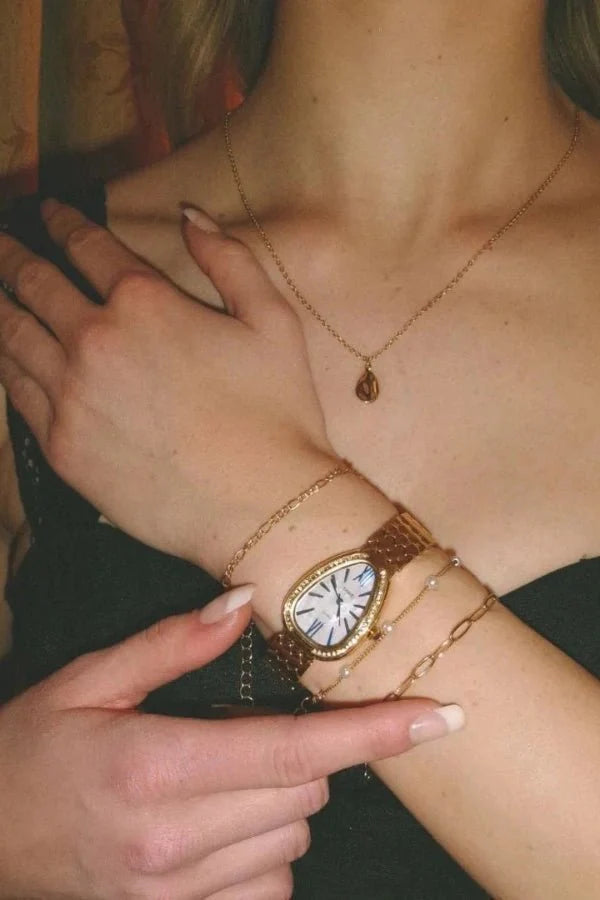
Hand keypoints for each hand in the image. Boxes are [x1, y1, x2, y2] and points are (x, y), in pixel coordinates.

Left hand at [0, 199, 335, 574]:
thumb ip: (229, 258)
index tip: (47, 210)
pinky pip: (16, 394)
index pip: (84, 244)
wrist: (259, 505)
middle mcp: (94, 340)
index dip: (61, 220)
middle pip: (33, 283)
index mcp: (144, 301)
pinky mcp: (62, 447)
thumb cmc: (276, 412)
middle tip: (0, 241)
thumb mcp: (273, 319)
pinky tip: (5, 356)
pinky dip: (5, 364)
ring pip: (11, 336)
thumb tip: (189, 214)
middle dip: (10, 255)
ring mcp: (70, 396)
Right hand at [0, 586, 444, 899]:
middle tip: (237, 726)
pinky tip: (224, 828)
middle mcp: (172, 840)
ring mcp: (175, 893)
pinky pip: (270, 891)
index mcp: (153, 766)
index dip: (374, 733)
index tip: (437, 716)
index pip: (293, 751)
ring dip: (282, 801)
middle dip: (301, 752)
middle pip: (306, 793)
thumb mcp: (89, 679)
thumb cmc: (34, 749)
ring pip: (293, 842)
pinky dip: (267, 854)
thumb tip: (244, 603)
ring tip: (218, 776)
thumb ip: (172, 643)